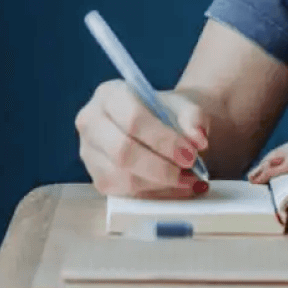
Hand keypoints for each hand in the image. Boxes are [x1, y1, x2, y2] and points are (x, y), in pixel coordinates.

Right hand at [76, 81, 209, 197]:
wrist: (162, 122)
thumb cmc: (169, 111)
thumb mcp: (185, 106)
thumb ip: (194, 118)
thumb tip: (198, 140)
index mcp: (110, 94)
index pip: (133, 120)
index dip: (163, 140)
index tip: (190, 153)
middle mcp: (91, 122)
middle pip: (122, 151)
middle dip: (160, 166)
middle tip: (189, 169)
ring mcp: (89, 152)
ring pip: (122, 176)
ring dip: (159, 183)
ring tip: (188, 179)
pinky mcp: (97, 177)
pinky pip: (123, 192)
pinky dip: (154, 193)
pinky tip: (176, 186)